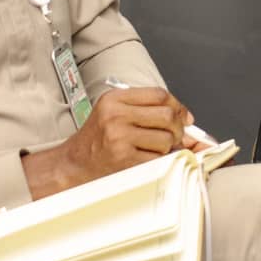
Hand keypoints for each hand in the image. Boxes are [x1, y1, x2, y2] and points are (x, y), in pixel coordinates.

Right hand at [22, 86, 190, 198]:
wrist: (72, 165)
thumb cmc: (96, 140)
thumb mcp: (115, 114)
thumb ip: (148, 111)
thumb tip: (189, 122)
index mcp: (115, 99)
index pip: (159, 94)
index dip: (178, 106)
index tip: (184, 117)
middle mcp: (116, 115)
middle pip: (167, 115)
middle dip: (178, 128)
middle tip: (175, 135)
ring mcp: (119, 138)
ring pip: (166, 139)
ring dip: (168, 147)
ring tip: (153, 149)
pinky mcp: (123, 159)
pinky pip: (158, 158)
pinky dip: (160, 160)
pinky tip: (147, 159)